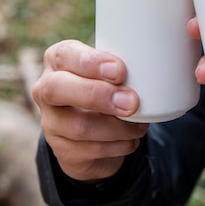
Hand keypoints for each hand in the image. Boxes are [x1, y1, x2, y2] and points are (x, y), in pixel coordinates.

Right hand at [32, 40, 147, 180]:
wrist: (94, 129)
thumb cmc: (108, 85)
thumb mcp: (111, 69)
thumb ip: (125, 64)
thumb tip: (158, 63)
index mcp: (59, 59)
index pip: (65, 55)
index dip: (91, 63)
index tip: (120, 71)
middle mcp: (46, 88)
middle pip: (58, 89)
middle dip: (98, 95)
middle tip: (132, 102)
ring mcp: (51, 122)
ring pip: (79, 126)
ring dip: (117, 127)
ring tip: (141, 125)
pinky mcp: (61, 150)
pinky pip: (91, 150)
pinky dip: (118, 145)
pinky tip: (132, 139)